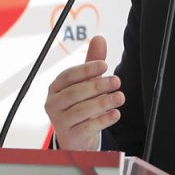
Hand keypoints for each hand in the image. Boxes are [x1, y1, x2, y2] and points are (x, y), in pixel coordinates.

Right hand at [44, 35, 124, 151]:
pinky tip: (116, 114)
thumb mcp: (86, 82)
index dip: (86, 69)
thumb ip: (92, 62)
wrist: (76, 136)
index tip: (105, 65)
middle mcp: (53, 104)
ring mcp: (60, 122)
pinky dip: (103, 120)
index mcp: (55, 88)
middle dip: (98, 85)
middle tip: (117, 81)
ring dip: (103, 102)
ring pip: (81, 111)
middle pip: (75, 93)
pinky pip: (87, 128)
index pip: (68, 76)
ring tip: (120, 97)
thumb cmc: (80, 103)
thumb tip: (99, 38)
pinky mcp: (71, 137)